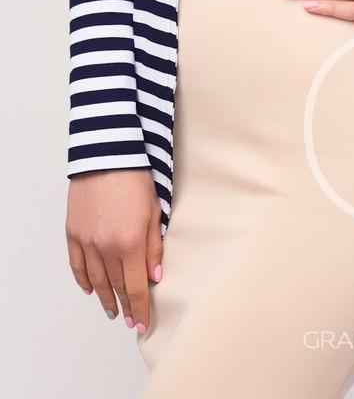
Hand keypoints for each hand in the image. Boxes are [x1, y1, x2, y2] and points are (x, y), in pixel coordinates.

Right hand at [65, 168, 163, 334]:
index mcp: (131, 244)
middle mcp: (107, 247)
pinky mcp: (73, 233)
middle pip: (116, 286)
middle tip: (130, 320)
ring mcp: (87, 241)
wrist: (107, 155)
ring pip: (96, 280)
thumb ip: (154, 248)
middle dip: (125, 306)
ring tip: (113, 310)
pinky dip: (83, 280)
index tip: (142, 323)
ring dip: (105, 298)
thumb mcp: (154, 212)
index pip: (136, 288)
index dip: (140, 308)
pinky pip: (77, 265)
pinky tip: (90, 290)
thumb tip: (155, 277)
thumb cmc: (136, 179)